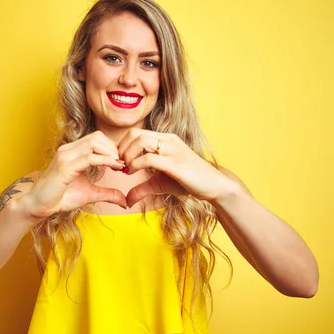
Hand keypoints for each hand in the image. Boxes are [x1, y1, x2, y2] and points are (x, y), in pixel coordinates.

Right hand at [23, 131, 126, 217]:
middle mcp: (69, 149)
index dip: (112, 147)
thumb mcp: (91, 194)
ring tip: (119, 165)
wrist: (39, 205)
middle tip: (123, 163)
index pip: (97, 138)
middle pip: (97, 136)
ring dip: (111, 153)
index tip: (123, 162)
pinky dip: (105, 160)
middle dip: (114, 148)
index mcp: (73, 151)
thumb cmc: (61, 198)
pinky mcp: (65, 166)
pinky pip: (89, 157)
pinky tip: (114, 167)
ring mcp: (66, 156)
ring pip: (94, 143)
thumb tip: (125, 201)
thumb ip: (108, 194)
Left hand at [117, 128, 234, 207]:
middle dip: (122, 149)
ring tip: (127, 169)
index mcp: (165, 139)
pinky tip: (133, 173)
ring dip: (128, 155)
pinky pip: (150, 158)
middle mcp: (168, 140)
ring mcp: (172, 150)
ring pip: (141, 141)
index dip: (122, 146)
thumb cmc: (188, 182)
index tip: (120, 162)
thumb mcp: (160, 184)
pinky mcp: (175, 164)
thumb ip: (141, 189)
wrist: (213, 185)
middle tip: (120, 165)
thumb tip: (126, 201)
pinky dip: (135, 164)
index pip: (136, 133)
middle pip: (135, 133)